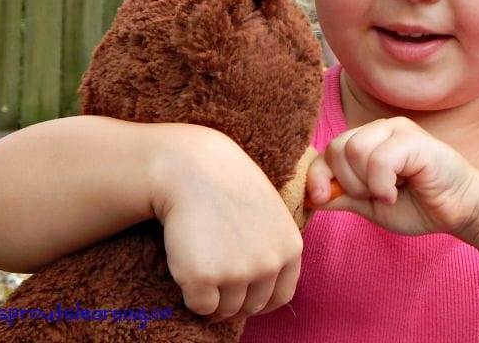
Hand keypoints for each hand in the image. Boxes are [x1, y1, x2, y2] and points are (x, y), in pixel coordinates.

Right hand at [148, 127, 302, 320]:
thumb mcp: (270, 213)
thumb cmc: (229, 188)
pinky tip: (189, 262)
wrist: (193, 169)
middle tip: (216, 274)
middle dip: (234, 298)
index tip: (243, 291)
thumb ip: (274, 248)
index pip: (280, 296)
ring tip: (203, 262)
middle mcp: (268, 264)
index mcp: (290, 248)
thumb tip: (267, 289)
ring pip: (224, 310)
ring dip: (212, 297)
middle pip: (251, 306)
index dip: (259, 298)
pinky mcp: (202, 278)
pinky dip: (191, 293)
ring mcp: (236, 272)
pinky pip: (199, 306)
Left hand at [306, 117, 478, 238]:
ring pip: (355, 150)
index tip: (320, 198)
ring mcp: (398, 129)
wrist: (461, 211)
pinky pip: (379, 159)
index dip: (318, 175)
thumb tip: (310, 196)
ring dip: (366, 183)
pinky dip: (382, 184)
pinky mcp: (414, 139)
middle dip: (348, 182)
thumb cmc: (420, 205)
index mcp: (367, 141)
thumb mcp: (371, 206)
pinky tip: (396, 192)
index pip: (328, 150)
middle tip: (373, 197)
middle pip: (337, 147)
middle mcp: (380, 129)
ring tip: (387, 193)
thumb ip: (343, 196)